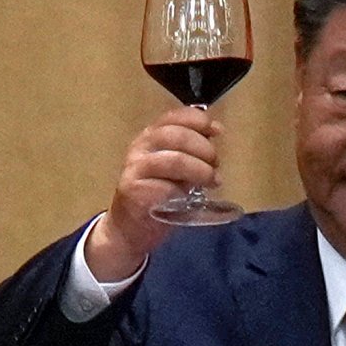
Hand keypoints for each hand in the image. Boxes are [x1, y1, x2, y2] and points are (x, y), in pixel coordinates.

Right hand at [83, 106, 222, 285]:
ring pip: (175, 160)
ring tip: (212, 181)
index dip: (198, 120)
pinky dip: (184, 192)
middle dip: (203, 148)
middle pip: (176, 135)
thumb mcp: (175, 167)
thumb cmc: (157, 195)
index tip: (217, 130)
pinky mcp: (134, 192)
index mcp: (150, 137)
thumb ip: (190, 149)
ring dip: (200, 170)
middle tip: (216, 164)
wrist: (128, 229)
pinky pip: (167, 187)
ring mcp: (135, 169)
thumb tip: (214, 132)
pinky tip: (190, 199)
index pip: (173, 117)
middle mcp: (140, 148)